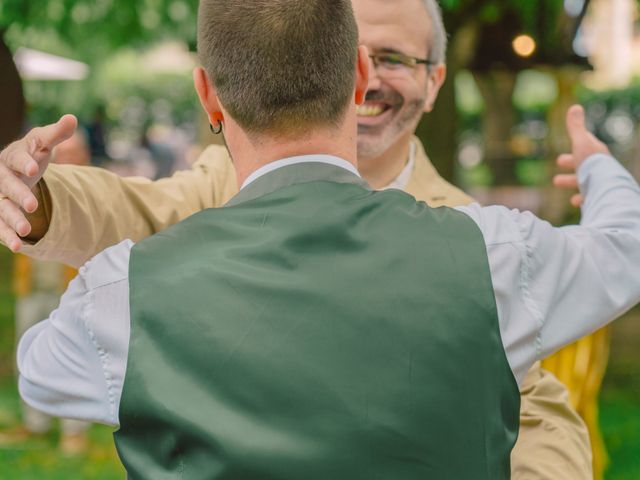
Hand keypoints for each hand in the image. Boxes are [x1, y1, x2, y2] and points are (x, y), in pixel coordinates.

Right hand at [0, 115, 76, 251]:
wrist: (17, 169)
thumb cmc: (32, 153)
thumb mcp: (43, 143)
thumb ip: (56, 133)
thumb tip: (72, 118)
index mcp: (11, 157)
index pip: (16, 158)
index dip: (24, 162)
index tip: (33, 168)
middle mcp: (1, 177)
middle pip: (7, 185)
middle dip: (19, 194)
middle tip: (32, 205)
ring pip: (2, 208)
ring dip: (12, 219)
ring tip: (26, 230)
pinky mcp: (1, 213)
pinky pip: (1, 225)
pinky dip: (8, 235)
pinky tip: (19, 246)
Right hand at [553, 105, 608, 206]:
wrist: (604, 187)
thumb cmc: (591, 163)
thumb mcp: (581, 143)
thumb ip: (576, 127)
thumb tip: (575, 107)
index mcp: (596, 153)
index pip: (586, 145)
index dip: (578, 142)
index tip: (572, 141)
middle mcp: (599, 168)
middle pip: (584, 162)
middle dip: (571, 161)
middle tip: (558, 161)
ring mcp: (598, 183)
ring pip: (584, 180)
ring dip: (571, 180)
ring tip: (557, 182)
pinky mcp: (597, 197)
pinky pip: (588, 197)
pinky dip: (580, 198)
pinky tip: (575, 201)